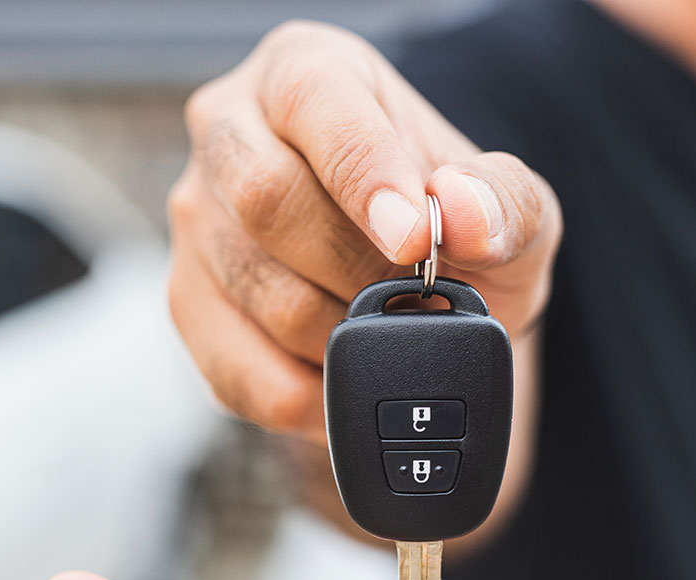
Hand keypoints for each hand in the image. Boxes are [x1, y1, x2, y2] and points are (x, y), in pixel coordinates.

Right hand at [168, 20, 560, 439]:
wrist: (404, 294)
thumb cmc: (447, 232)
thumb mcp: (508, 208)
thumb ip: (505, 201)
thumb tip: (464, 211)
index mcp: (306, 73)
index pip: (315, 103)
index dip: (365, 175)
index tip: (415, 241)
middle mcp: (231, 133)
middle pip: (266, 199)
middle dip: (357, 269)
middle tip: (413, 298)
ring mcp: (198, 222)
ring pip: (258, 292)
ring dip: (341, 333)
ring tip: (384, 329)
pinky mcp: (187, 303)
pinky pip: (238, 368)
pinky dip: (309, 391)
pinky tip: (344, 373)